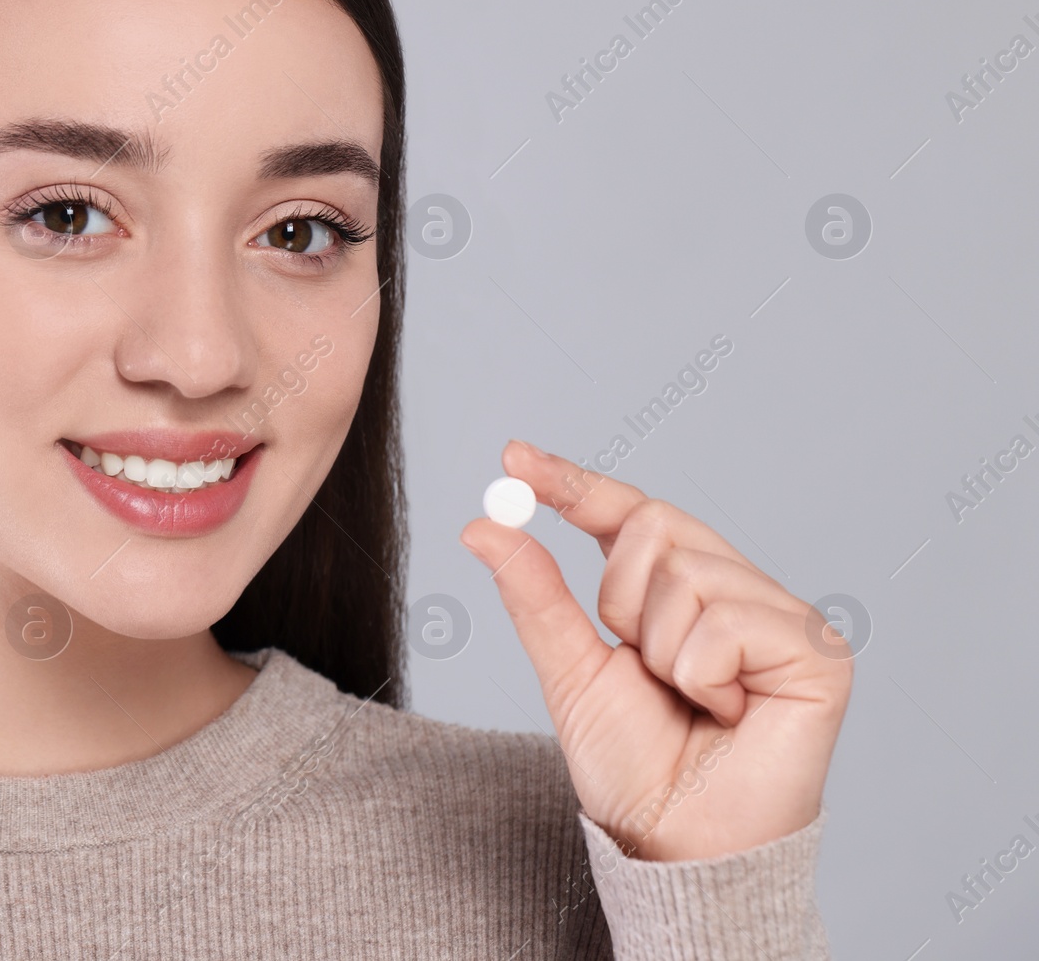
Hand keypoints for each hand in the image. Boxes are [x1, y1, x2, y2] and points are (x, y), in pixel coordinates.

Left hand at [459, 440, 851, 860]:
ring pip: (688, 573)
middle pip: (655, 523)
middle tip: (641, 664)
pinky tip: (730, 714)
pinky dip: (705, 674)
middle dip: (621, 597)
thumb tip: (482, 523)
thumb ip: (535, 593)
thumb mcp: (569, 669)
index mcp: (676, 590)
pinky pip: (729, 621)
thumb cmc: (633, 767)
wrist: (674, 843)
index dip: (573, 483)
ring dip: (663, 649)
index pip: (626, 512)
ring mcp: (781, 617)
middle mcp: (734, 590)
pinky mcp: (819, 653)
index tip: (514, 457)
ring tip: (693, 701)